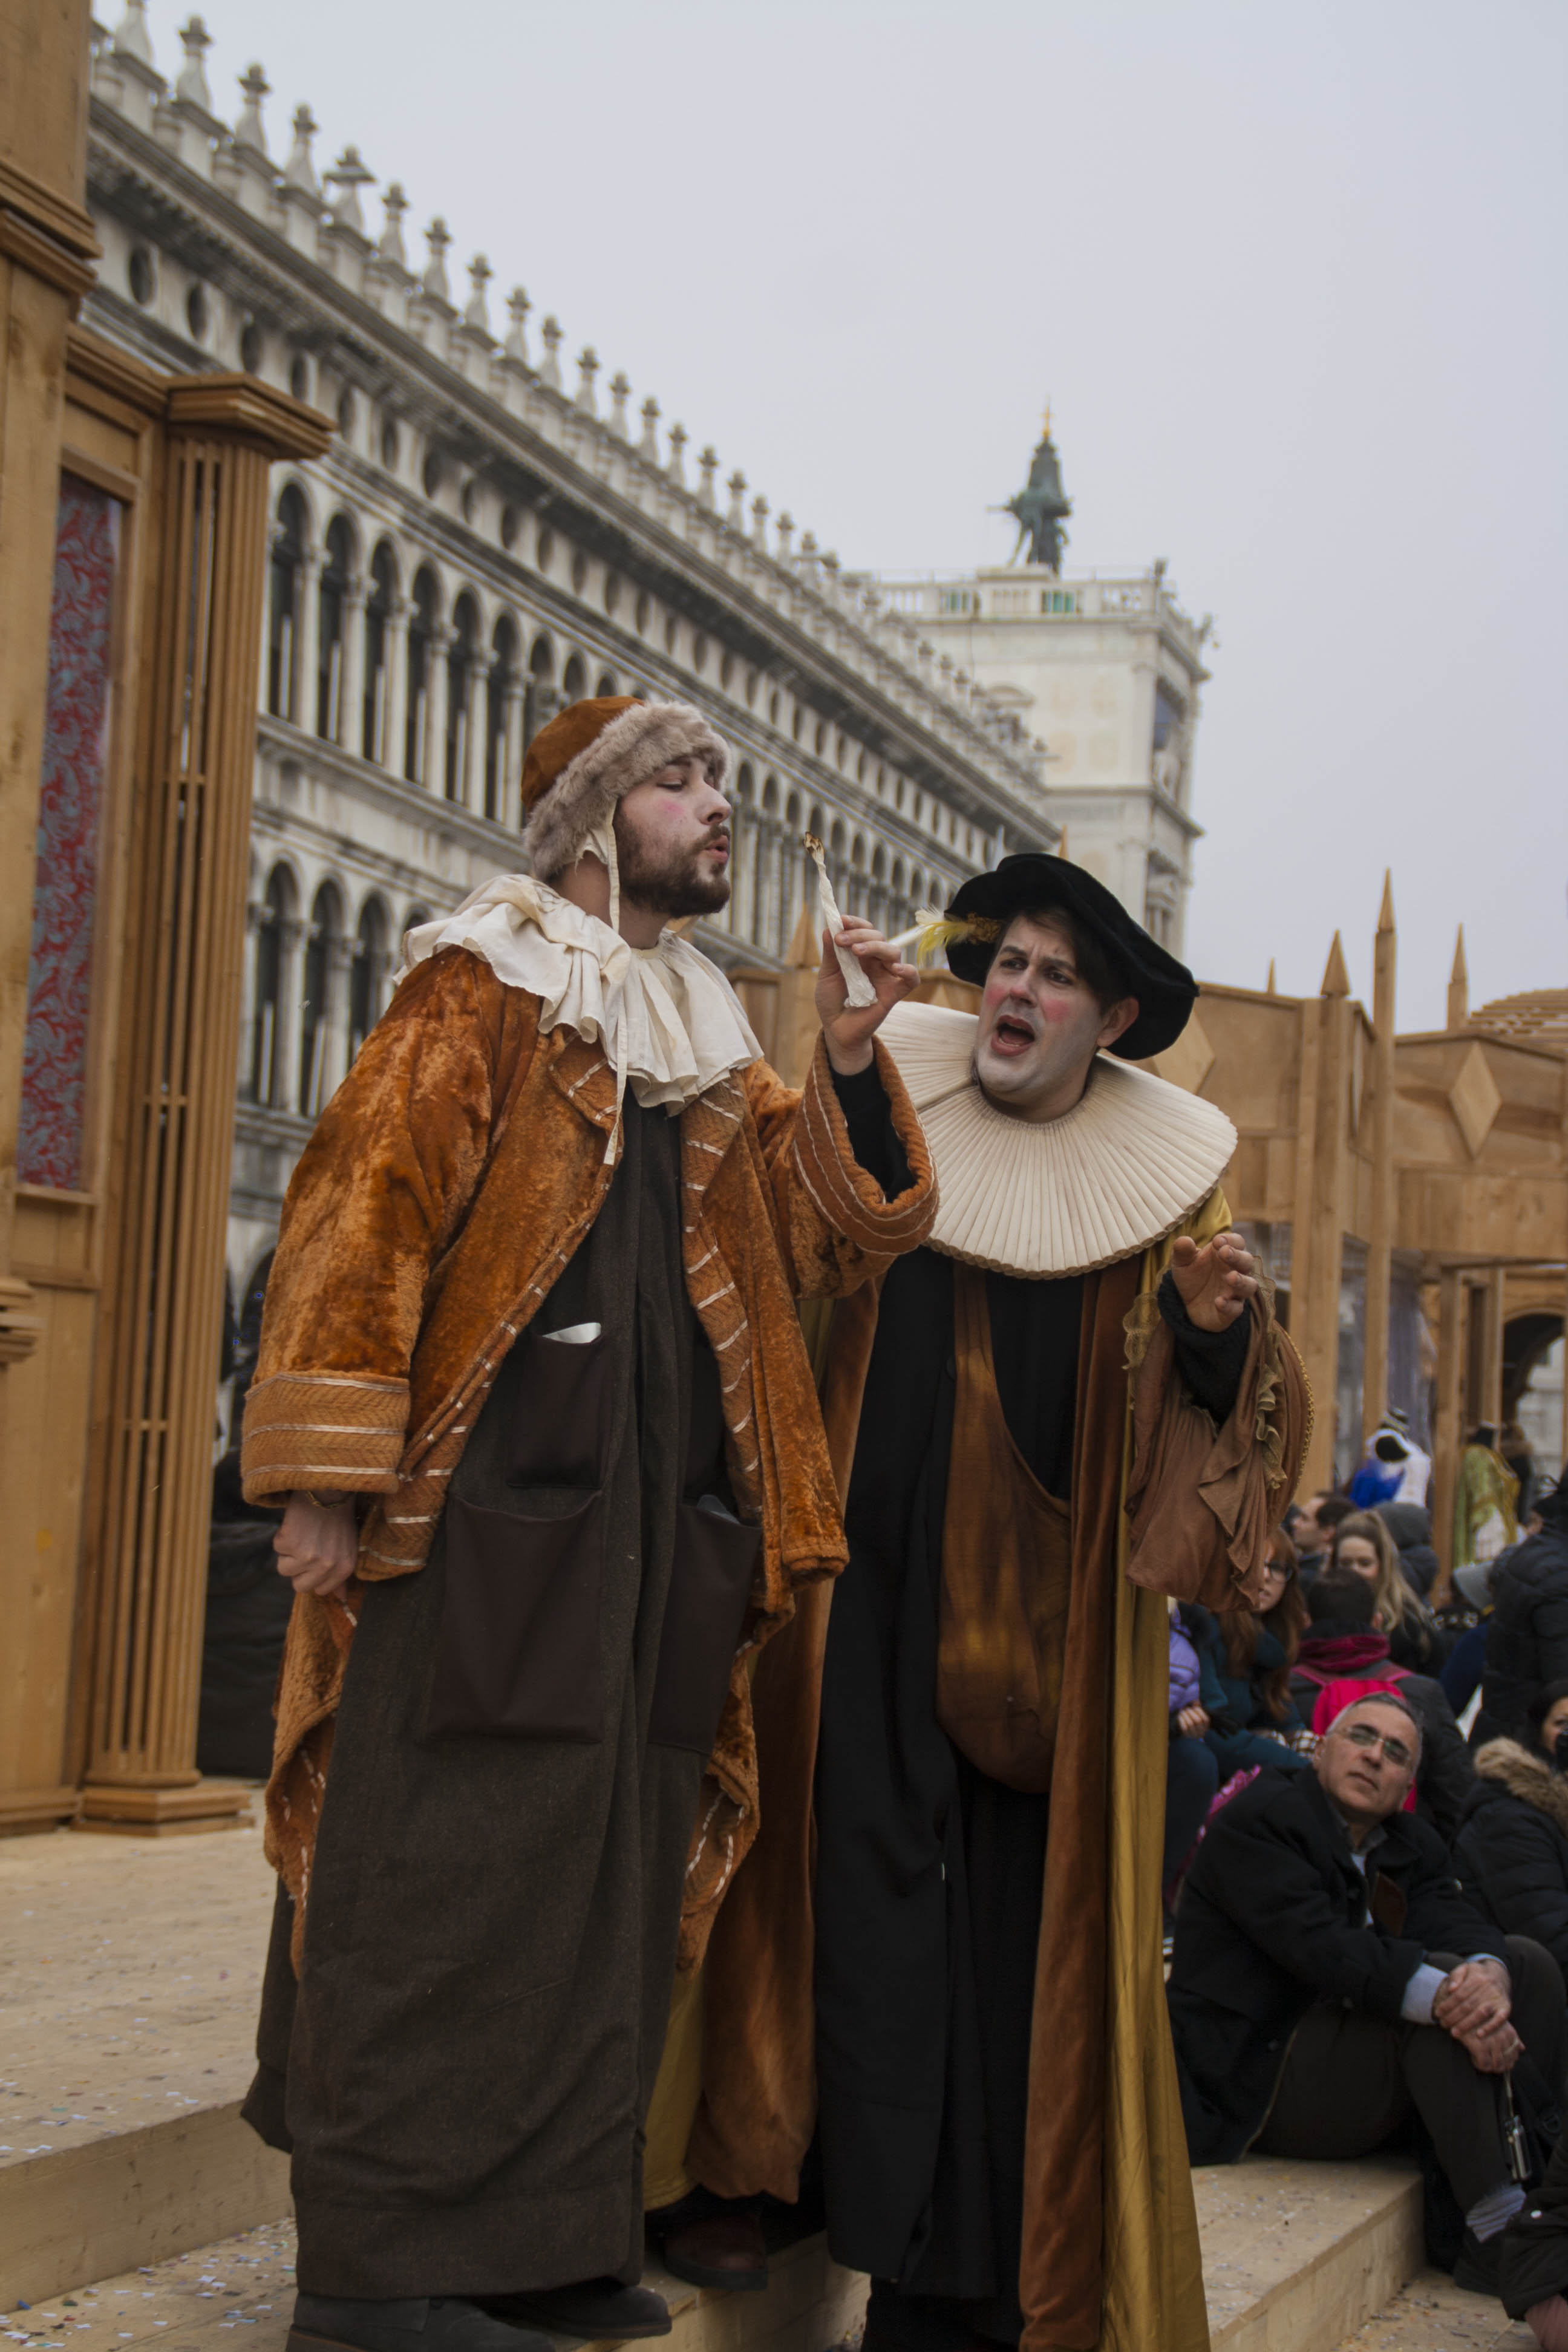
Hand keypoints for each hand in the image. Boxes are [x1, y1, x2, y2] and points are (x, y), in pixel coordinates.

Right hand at [276, 1492, 358, 1596]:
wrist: (327, 1489)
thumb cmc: (337, 1518)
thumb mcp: (347, 1547)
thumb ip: (341, 1575)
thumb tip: (341, 1599)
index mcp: (345, 1567)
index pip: (319, 1591)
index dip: (313, 1575)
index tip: (315, 1558)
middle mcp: (327, 1565)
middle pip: (299, 1586)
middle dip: (298, 1568)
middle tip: (307, 1546)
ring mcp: (308, 1556)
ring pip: (284, 1569)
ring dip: (288, 1552)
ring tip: (302, 1533)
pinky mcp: (291, 1544)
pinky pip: (277, 1549)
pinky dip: (282, 1537)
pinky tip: (296, 1524)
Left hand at [816, 919, 917, 1075]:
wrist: (836, 1029)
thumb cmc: (832, 1001)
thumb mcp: (827, 975)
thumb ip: (830, 954)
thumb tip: (827, 928)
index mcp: (860, 954)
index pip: (864, 930)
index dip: (855, 923)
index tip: (840, 921)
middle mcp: (875, 962)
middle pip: (878, 937)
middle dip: (859, 934)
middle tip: (840, 940)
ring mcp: (886, 976)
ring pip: (893, 952)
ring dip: (875, 946)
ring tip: (856, 951)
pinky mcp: (894, 993)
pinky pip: (911, 979)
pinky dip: (908, 971)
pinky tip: (895, 969)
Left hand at [1171, 1229, 1258, 1332]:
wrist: (1187, 1303)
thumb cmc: (1191, 1276)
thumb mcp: (1182, 1262)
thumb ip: (1183, 1251)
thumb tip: (1184, 1240)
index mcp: (1226, 1255)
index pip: (1237, 1242)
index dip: (1231, 1240)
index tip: (1217, 1241)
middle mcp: (1236, 1271)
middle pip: (1246, 1261)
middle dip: (1238, 1256)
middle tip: (1225, 1252)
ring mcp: (1236, 1292)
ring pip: (1249, 1285)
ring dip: (1241, 1281)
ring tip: (1231, 1277)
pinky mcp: (1232, 1310)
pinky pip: (1236, 1308)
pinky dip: (1229, 1305)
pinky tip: (1218, 1301)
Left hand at [1176, 1704, 1209, 1736]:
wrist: (1186, 1731)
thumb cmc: (1192, 1719)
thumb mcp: (1196, 1714)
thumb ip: (1197, 1707)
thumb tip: (1196, 1702)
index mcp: (1206, 1727)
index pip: (1206, 1719)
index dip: (1199, 1711)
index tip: (1194, 1707)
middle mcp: (1202, 1732)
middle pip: (1198, 1721)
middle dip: (1191, 1712)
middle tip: (1186, 1709)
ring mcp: (1194, 1735)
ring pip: (1190, 1724)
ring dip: (1185, 1715)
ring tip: (1182, 1712)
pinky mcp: (1187, 1736)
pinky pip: (1184, 1728)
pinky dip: (1181, 1720)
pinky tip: (1179, 1716)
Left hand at [1433, 1958, 1511, 2041]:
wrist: (1499, 1974)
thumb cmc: (1476, 1974)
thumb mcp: (1465, 1968)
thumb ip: (1456, 1976)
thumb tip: (1450, 1989)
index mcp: (1476, 1978)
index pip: (1459, 1994)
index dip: (1447, 2004)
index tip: (1438, 2013)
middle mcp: (1488, 1987)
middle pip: (1468, 2005)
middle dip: (1454, 2017)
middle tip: (1444, 2025)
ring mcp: (1498, 1998)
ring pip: (1481, 2013)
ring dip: (1467, 2024)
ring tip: (1455, 2033)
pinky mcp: (1506, 2007)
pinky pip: (1499, 2019)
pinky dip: (1490, 2028)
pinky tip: (1479, 2035)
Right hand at [1455, 2015, 1523, 2074]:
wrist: (1458, 2007)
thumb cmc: (1478, 2015)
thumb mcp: (1498, 2022)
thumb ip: (1511, 2036)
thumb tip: (1522, 2048)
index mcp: (1510, 2032)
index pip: (1514, 2055)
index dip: (1507, 2062)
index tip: (1496, 2060)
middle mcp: (1503, 2038)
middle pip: (1505, 2062)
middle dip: (1497, 2067)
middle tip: (1487, 2063)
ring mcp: (1492, 2042)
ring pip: (1496, 2065)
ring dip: (1489, 2067)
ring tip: (1479, 2060)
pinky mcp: (1480, 2046)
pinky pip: (1484, 2064)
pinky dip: (1479, 2064)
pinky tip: (1473, 2056)